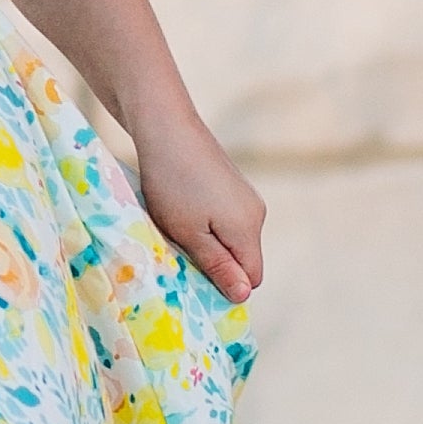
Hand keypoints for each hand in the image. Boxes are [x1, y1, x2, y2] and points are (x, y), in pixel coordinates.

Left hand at [131, 113, 264, 304]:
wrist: (166, 127)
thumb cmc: (172, 184)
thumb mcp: (189, 234)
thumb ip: (218, 266)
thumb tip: (244, 296)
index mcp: (249, 228)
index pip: (252, 278)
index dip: (226, 284)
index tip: (194, 274)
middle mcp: (256, 213)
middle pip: (243, 258)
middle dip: (215, 263)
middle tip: (179, 249)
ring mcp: (246, 196)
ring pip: (232, 238)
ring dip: (207, 242)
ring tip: (176, 225)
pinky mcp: (232, 184)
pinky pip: (226, 220)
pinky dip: (205, 222)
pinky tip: (180, 206)